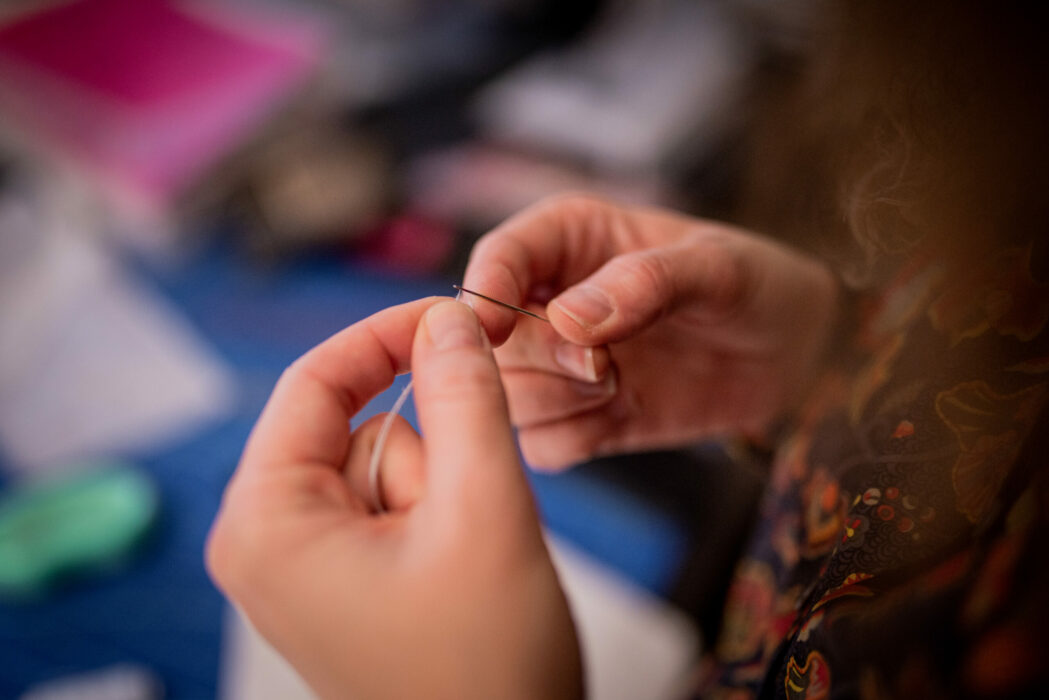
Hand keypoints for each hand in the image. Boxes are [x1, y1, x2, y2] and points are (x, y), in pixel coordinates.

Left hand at [206, 299, 581, 699]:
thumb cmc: (487, 669)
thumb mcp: (485, 513)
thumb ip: (466, 399)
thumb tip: (447, 319)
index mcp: (267, 522)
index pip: (313, 381)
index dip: (386, 335)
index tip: (455, 313)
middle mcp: (266, 539)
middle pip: (358, 424)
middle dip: (430, 450)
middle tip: (471, 510)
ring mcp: (302, 562)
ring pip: (387, 461)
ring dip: (443, 489)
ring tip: (467, 557)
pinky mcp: (341, 576)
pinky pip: (393, 502)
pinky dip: (440, 513)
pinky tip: (460, 569)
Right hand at [462, 194, 839, 468]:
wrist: (794, 355)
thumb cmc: (756, 286)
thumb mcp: (718, 268)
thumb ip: (647, 282)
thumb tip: (568, 320)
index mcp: (570, 239)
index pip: (501, 257)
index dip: (486, 291)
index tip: (494, 327)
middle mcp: (551, 300)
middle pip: (492, 341)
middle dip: (542, 358)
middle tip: (603, 363)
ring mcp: (561, 364)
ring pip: (508, 396)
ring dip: (558, 401)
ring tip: (619, 385)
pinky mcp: (579, 416)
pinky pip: (542, 444)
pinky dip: (574, 440)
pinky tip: (620, 416)